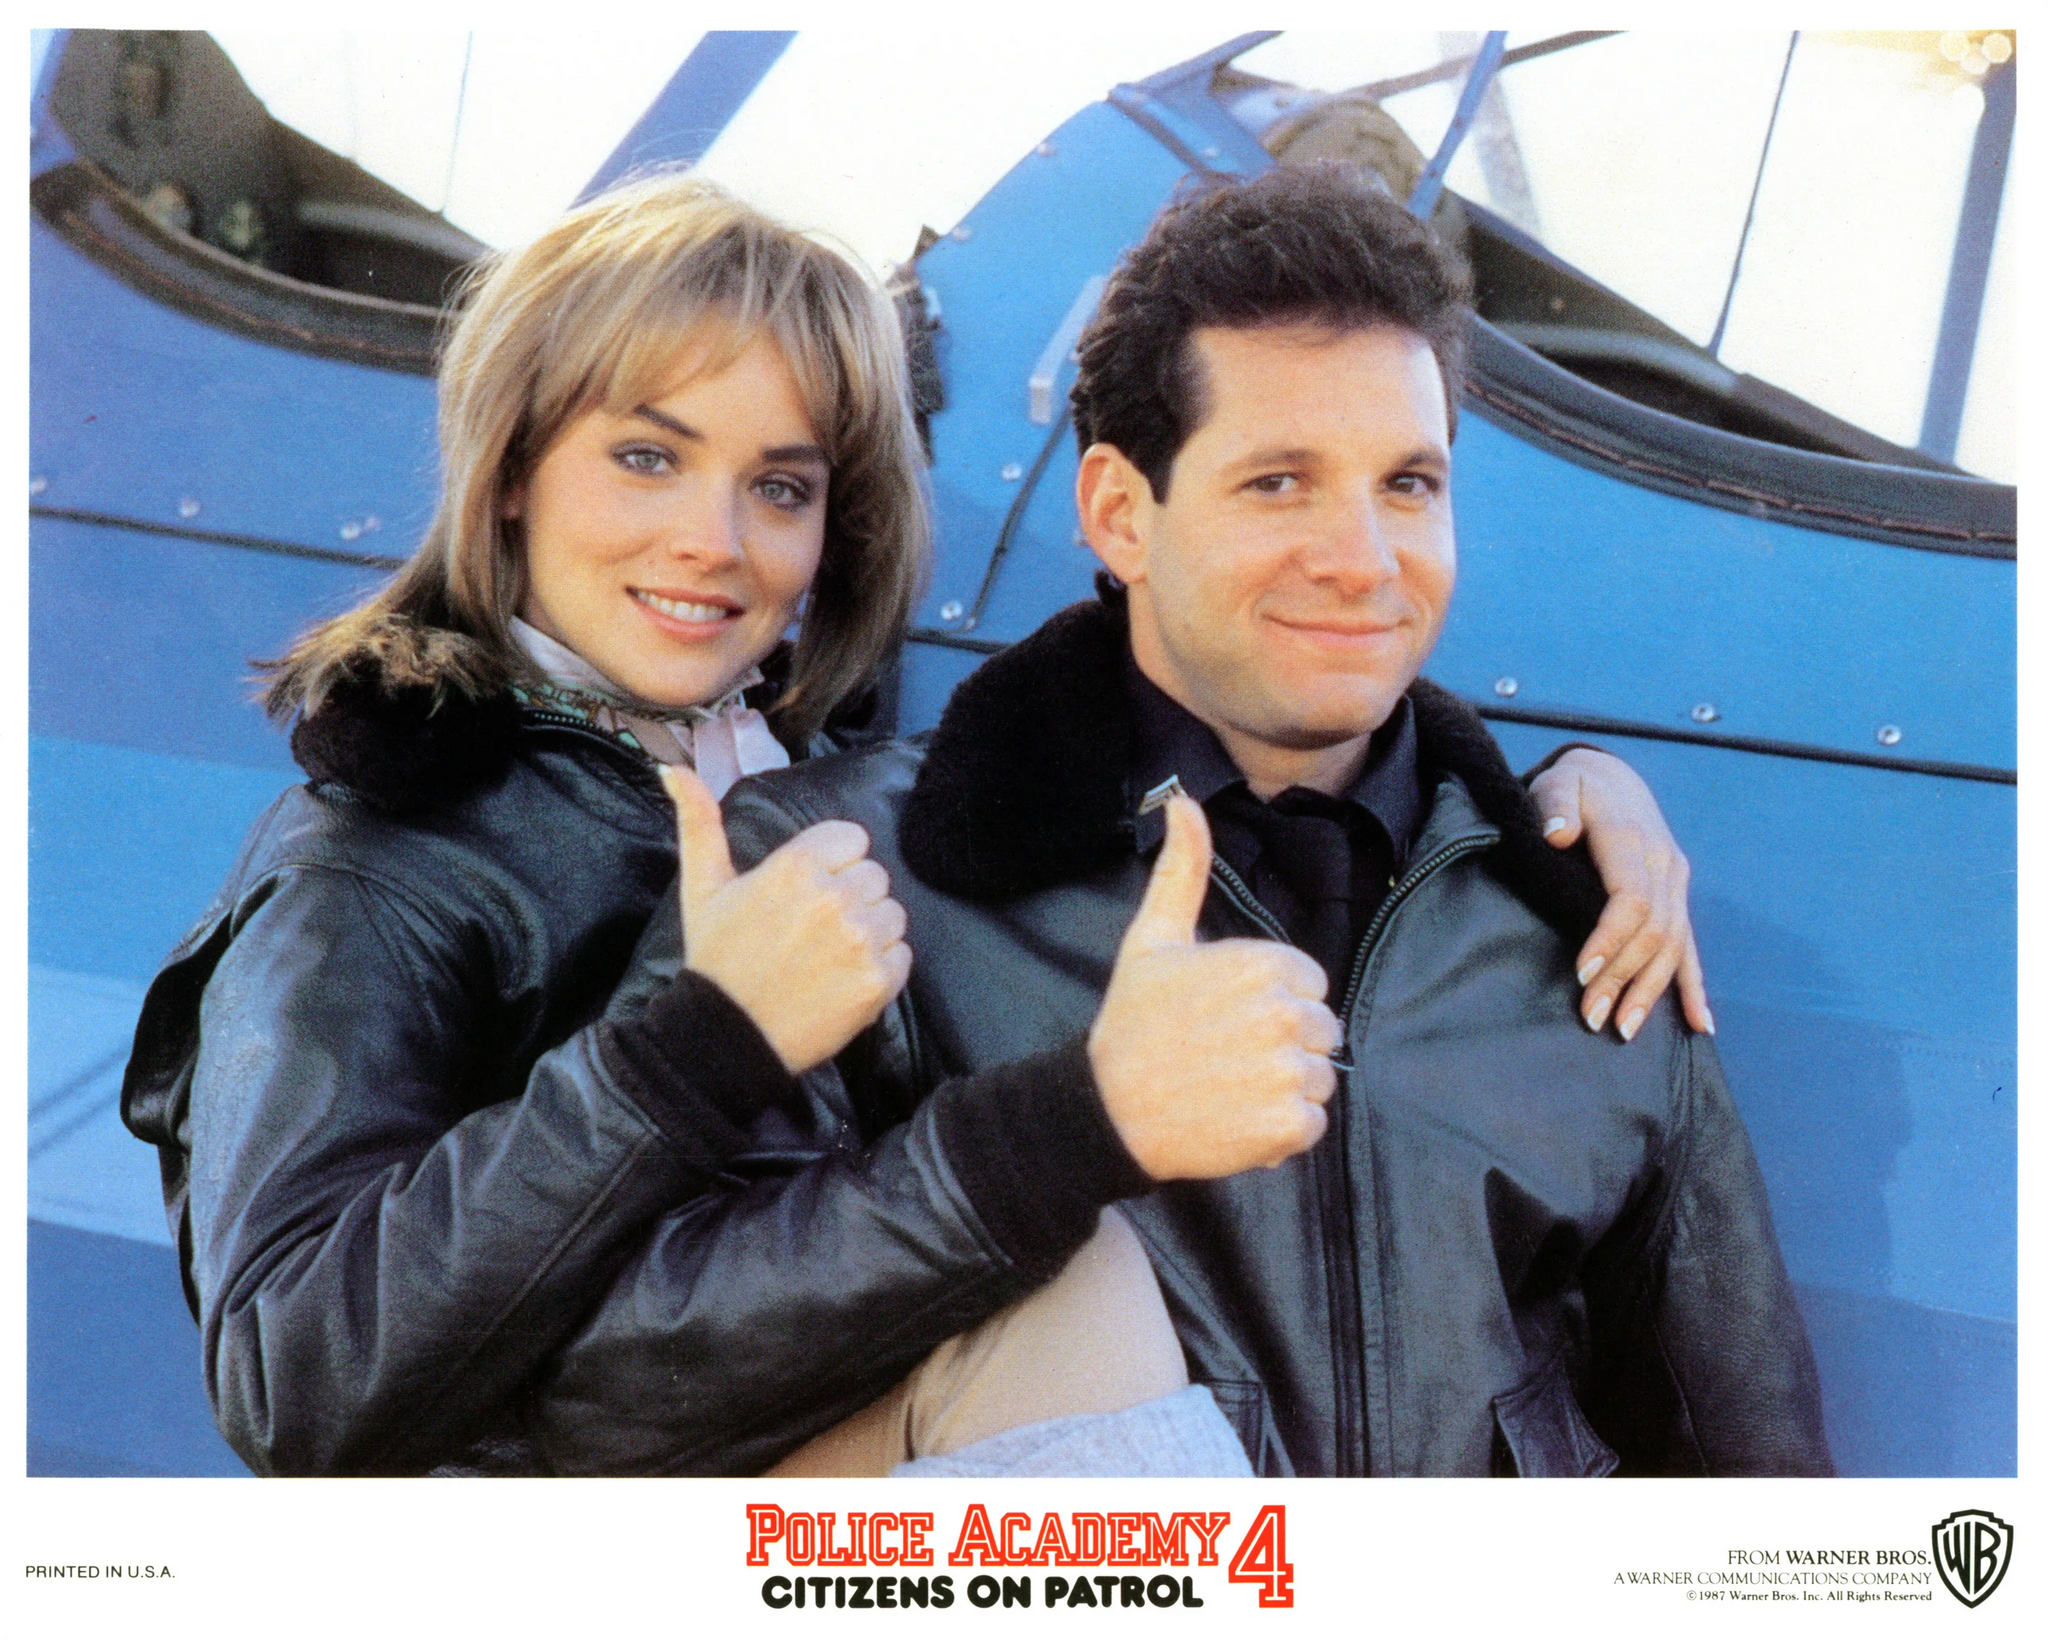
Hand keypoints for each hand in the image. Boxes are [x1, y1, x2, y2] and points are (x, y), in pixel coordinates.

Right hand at [664, 763, 910, 1073]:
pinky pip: (902, 955)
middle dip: (850, 897)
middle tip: (813, 931)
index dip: (832, 865)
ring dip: (869, 932)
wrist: (728, 1038)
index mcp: (797, 866)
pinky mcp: (877, 981)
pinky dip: (880, 969)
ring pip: (893, 914)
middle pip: (875, 875)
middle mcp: (834, 897)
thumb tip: (671, 769)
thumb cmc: (716, 960)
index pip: (852, 839)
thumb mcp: (701, 887)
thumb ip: (699, 822)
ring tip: (827, 956)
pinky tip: (842, 980)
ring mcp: (859, 940)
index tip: (807, 893)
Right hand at [1087, 794, 1339, 1179]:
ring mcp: (1288, 1072)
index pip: (1309, 983)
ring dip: (1284, 1090)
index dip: (1270, 1001)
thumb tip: (1183, 802)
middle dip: (1284, 1045)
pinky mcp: (1288, 1125)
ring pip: (1320, 1078)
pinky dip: (1281, 1132)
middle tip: (1225, 1056)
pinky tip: (1235, 1120)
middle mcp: (1283, 1014)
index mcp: (1262, 963)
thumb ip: (1183, 869)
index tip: (1226, 1017)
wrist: (1107, 1111)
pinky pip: (1313, 1124)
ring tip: (1229, 1089)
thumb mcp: (1153, 938)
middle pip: (1322, 1031)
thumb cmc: (1132, 1023)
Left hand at [1529, 748, 1711, 1040]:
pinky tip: (1699, 1024)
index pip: (1631, 899)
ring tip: (1624, 1030)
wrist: (1610, 777)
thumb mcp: (1557, 785)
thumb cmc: (1573, 787)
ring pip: (1674, 946)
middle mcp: (1664, 864)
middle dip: (1623, 978)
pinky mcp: (1678, 897)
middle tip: (1591, 1017)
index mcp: (1633, 839)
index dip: (1610, 939)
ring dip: (1651, 992)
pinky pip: (1691, 947)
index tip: (1581, 974)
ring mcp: (1676, 883)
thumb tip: (1558, 833)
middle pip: (1652, 932)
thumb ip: (1556, 806)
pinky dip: (1694, 987)